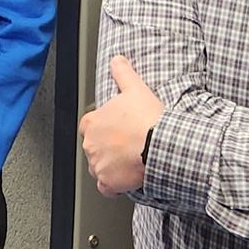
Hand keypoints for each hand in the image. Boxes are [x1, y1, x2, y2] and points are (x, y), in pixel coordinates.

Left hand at [80, 56, 163, 197]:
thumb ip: (123, 73)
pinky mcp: (107, 183)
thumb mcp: (135, 88)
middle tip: (127, 145)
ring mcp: (98, 165)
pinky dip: (113, 186)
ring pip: (98, 167)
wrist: (159, 145)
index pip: (88, 125)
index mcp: (92, 122)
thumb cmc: (148, 118)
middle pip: (93, 147)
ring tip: (129, 161)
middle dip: (107, 147)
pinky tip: (125, 180)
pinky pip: (105, 188)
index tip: (115, 129)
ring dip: (110, 166)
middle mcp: (90, 145)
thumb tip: (117, 60)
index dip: (103, 127)